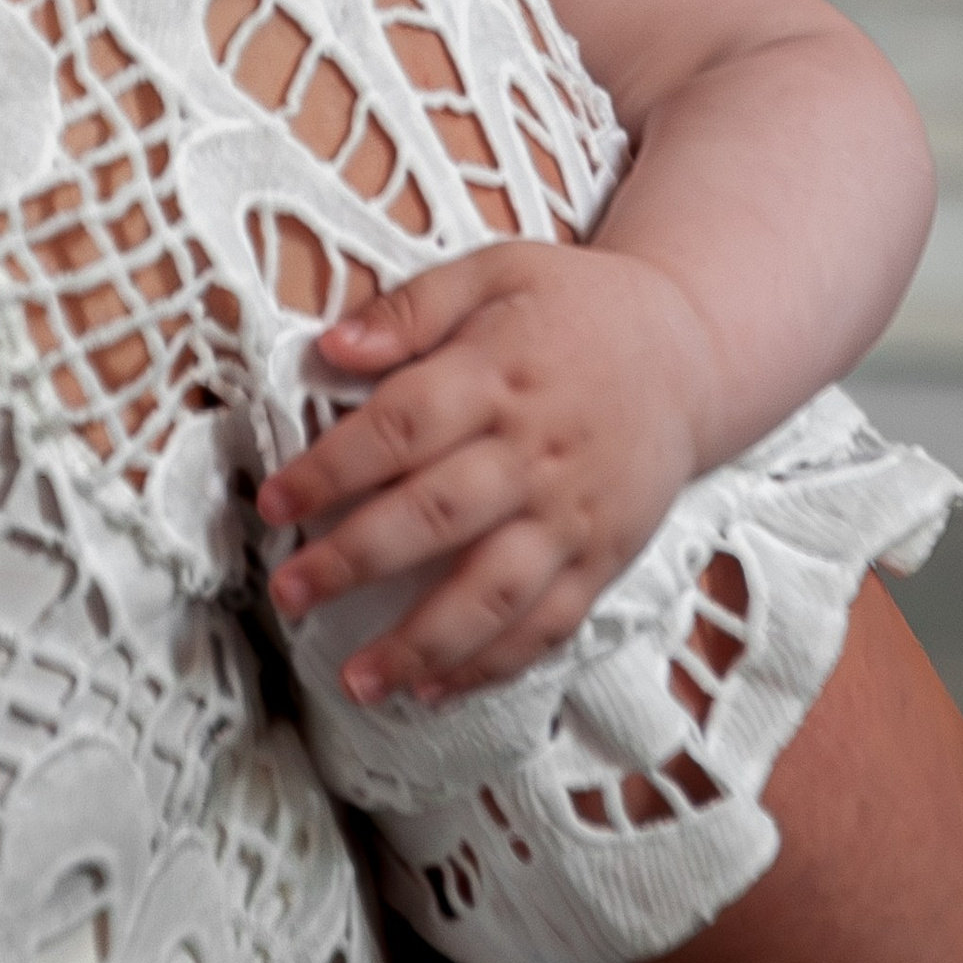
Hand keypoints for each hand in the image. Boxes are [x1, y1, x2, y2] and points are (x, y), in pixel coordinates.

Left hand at [256, 243, 718, 704]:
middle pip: (435, 515)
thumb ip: (411, 308)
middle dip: (355, 560)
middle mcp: (534, 452)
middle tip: (288, 593)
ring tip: (355, 680)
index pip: (401, 427)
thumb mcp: (497, 272)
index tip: (273, 503)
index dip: (332, 469)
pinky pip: (547, 624)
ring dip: (421, 642)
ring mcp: (572, 514)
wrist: (690, 350)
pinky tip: (435, 691)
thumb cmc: (576, 307)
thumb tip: (330, 346)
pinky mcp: (602, 558)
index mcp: (497, 374)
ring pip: (492, 590)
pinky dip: (492, 665)